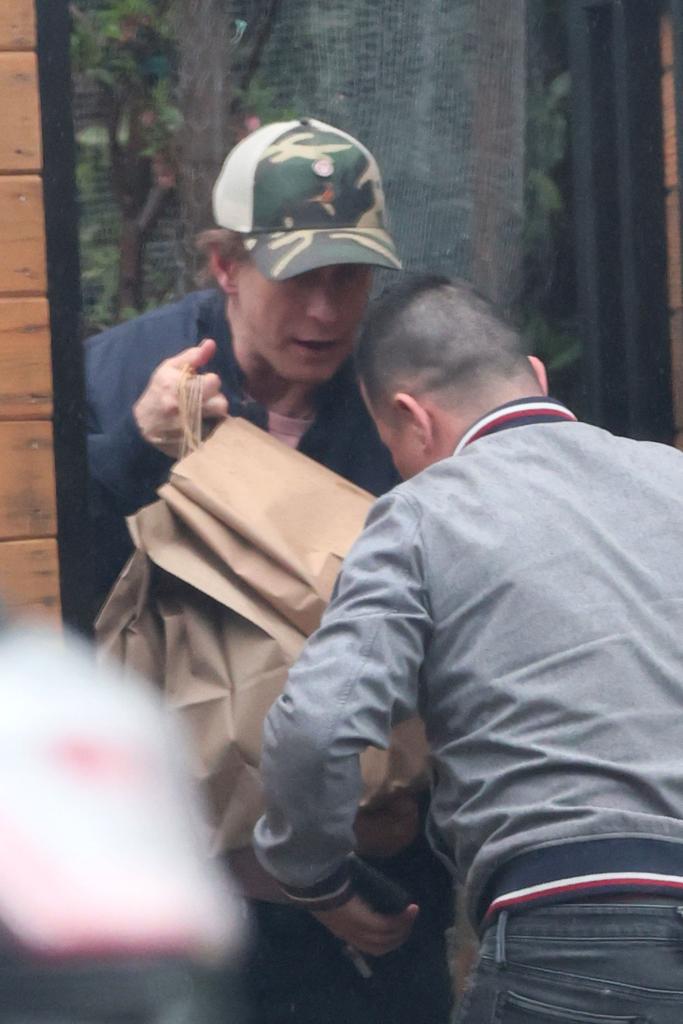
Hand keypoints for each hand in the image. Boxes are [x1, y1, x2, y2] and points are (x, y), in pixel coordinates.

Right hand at [133, 338, 228, 455]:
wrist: (143, 427)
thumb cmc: (157, 392)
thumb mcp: (169, 369)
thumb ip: (192, 356)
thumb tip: (211, 344)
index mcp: (177, 386)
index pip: (213, 382)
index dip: (211, 382)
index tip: (203, 383)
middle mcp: (182, 409)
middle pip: (221, 404)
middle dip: (216, 400)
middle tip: (206, 400)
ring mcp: (187, 429)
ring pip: (219, 420)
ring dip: (215, 415)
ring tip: (203, 412)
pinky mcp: (192, 444)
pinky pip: (214, 434)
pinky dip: (210, 428)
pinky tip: (199, 424)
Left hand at [312, 895, 418, 955]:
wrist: (314, 885)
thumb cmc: (320, 886)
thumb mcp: (330, 897)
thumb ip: (338, 897)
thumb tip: (347, 882)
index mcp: (342, 931)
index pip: (365, 945)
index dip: (381, 941)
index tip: (392, 931)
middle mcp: (352, 935)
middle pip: (380, 946)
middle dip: (397, 938)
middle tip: (408, 925)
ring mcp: (360, 930)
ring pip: (388, 937)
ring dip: (403, 928)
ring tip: (412, 914)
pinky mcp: (367, 921)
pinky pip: (389, 924)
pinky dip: (403, 919)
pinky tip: (412, 909)